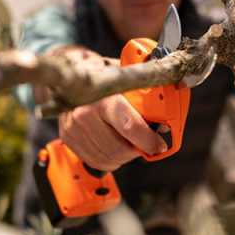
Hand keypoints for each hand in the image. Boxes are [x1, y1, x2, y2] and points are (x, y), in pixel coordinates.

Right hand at [56, 49, 167, 171]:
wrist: (66, 73)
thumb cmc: (100, 73)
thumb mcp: (123, 74)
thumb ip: (143, 91)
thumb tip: (168, 111)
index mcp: (103, 98)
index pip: (129, 126)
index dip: (148, 140)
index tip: (159, 145)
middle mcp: (84, 114)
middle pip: (120, 148)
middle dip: (138, 150)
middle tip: (146, 145)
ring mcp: (73, 129)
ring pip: (108, 158)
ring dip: (124, 156)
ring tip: (130, 144)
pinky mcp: (68, 138)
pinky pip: (94, 160)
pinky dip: (109, 160)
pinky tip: (114, 149)